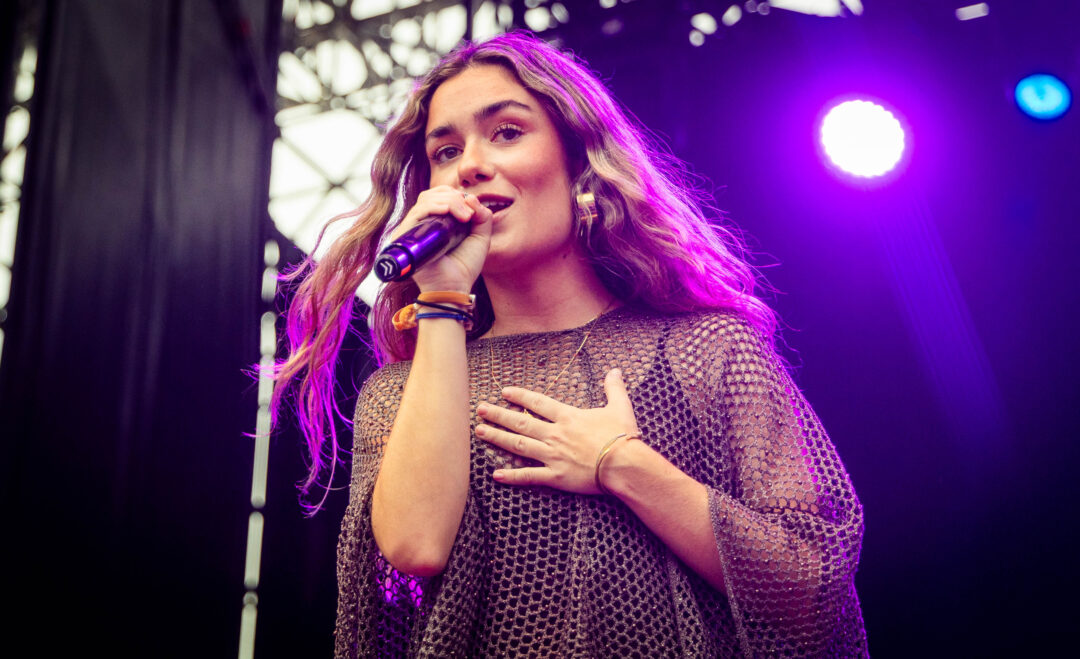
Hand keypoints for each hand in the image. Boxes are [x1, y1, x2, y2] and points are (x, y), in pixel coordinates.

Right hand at [390, 186, 492, 291]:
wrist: (454, 288)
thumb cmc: (465, 266)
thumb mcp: (480, 237)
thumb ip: (482, 216)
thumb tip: (471, 197)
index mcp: (437, 221)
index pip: (439, 195)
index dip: (456, 195)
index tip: (472, 210)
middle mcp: (422, 223)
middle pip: (432, 194)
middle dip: (455, 198)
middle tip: (469, 215)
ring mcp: (413, 229)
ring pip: (426, 200)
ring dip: (449, 202)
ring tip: (465, 217)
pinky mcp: (406, 237)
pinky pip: (416, 213)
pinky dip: (433, 207)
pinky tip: (447, 212)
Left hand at [475, 369, 636, 494]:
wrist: (624, 466)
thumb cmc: (622, 437)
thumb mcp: (620, 407)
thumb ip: (614, 388)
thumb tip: (615, 371)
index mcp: (568, 417)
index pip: (538, 403)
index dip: (520, 396)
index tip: (504, 392)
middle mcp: (555, 434)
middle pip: (520, 422)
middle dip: (498, 415)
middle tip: (480, 410)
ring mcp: (552, 456)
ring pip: (518, 445)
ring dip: (497, 438)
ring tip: (480, 432)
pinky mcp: (555, 476)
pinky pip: (529, 476)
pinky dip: (512, 476)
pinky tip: (496, 475)